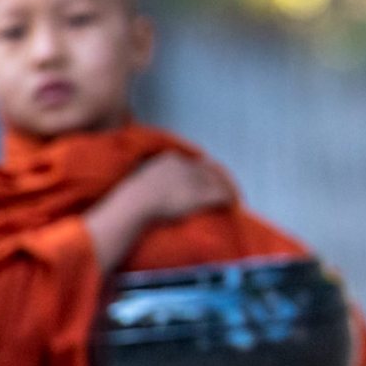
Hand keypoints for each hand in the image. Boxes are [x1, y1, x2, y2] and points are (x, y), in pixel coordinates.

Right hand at [86, 153, 236, 270]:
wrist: (135, 205)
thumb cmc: (130, 201)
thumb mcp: (138, 183)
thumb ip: (149, 181)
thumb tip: (148, 190)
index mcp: (169, 160)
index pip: (194, 163)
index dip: (205, 171)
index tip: (211, 177)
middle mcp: (184, 166)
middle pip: (209, 170)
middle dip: (219, 179)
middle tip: (227, 188)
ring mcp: (193, 179)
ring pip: (218, 182)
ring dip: (227, 189)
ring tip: (234, 198)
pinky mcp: (200, 194)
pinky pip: (220, 194)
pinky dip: (228, 199)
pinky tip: (233, 204)